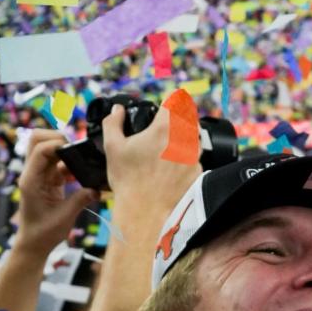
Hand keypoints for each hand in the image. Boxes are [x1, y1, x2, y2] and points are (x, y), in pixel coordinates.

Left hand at [14, 129, 98, 256]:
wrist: (34, 244)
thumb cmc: (44, 233)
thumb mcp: (65, 216)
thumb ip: (81, 199)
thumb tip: (97, 188)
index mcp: (31, 180)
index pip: (39, 149)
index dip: (57, 144)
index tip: (75, 151)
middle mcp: (33, 173)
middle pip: (38, 140)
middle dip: (57, 137)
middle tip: (75, 148)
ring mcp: (39, 175)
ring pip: (48, 149)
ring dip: (65, 151)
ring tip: (81, 161)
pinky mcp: (48, 180)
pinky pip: (58, 163)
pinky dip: (70, 164)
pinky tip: (81, 174)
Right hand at [101, 102, 200, 218]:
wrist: (145, 212)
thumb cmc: (129, 181)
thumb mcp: (113, 148)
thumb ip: (113, 123)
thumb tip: (117, 111)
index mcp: (165, 129)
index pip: (177, 100)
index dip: (172, 98)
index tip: (167, 101)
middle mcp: (184, 139)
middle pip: (189, 116)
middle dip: (179, 117)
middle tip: (165, 125)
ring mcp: (194, 156)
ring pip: (195, 136)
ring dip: (185, 136)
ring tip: (168, 146)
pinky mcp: (198, 171)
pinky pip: (196, 156)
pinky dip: (187, 156)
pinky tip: (172, 166)